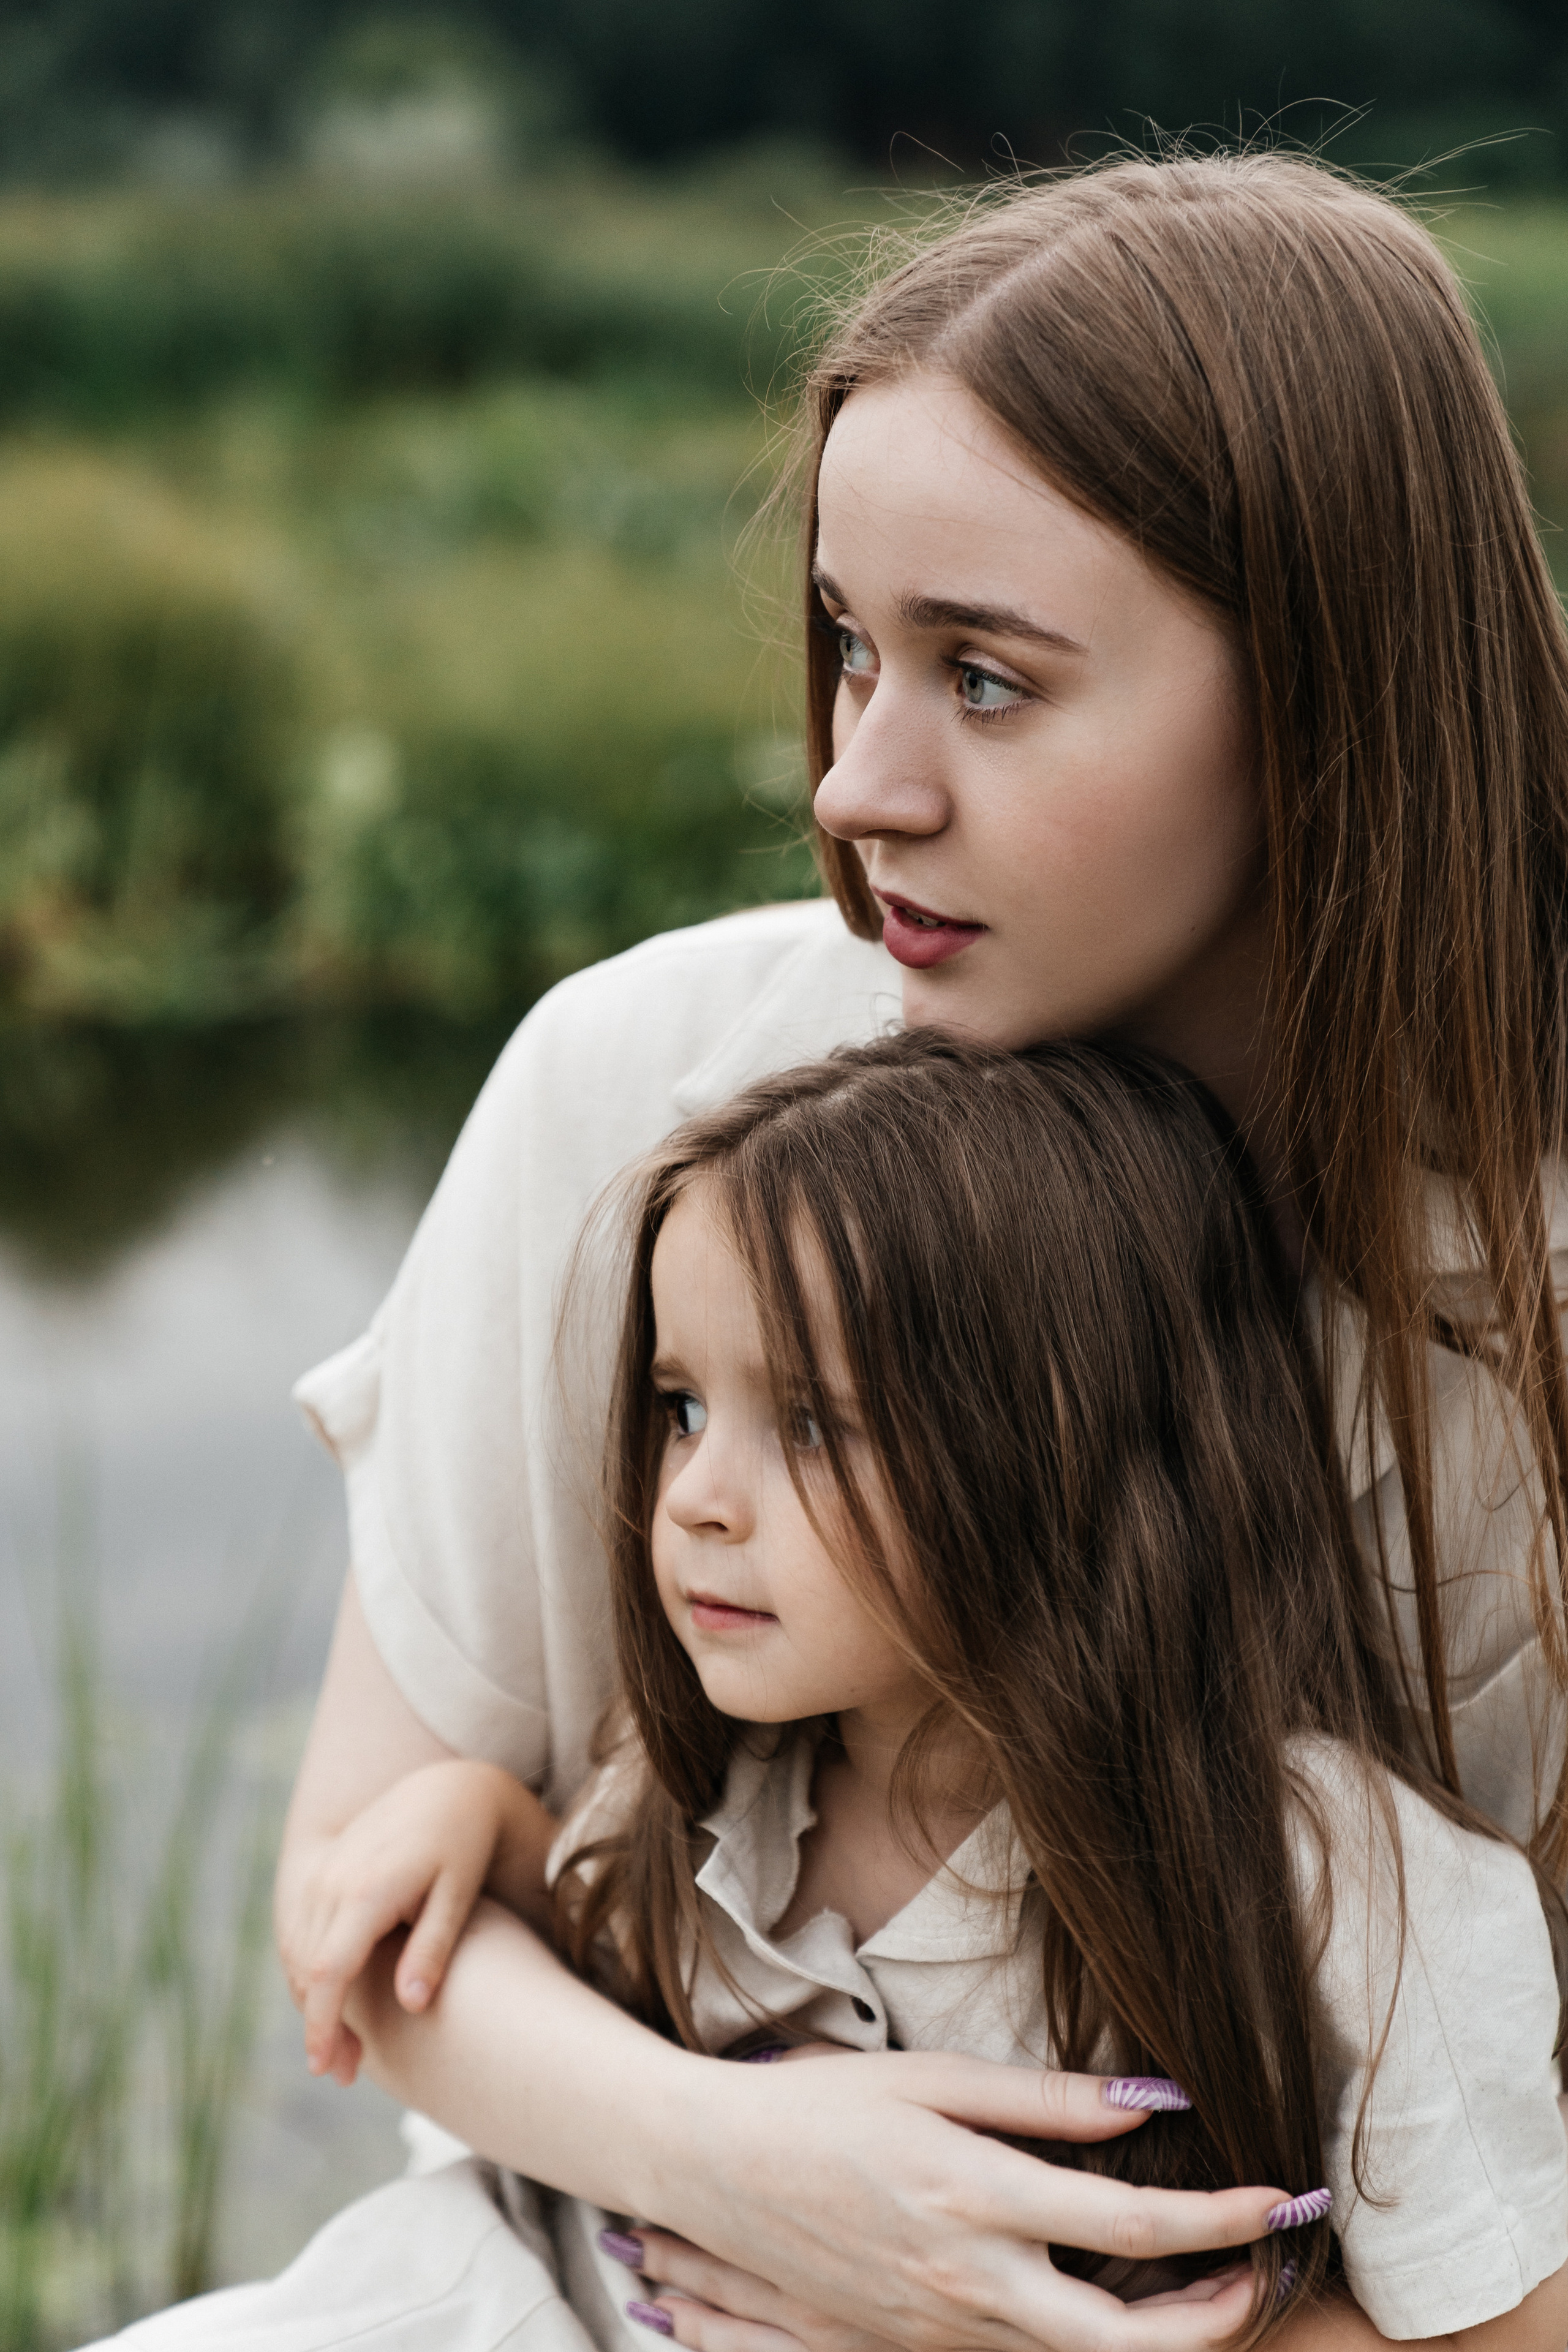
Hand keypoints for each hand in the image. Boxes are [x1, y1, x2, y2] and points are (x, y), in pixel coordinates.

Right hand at [277, 1759, 548, 2084]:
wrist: (450, 1790)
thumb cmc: (463, 1847)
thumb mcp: (458, 1895)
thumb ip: (434, 1947)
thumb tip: (412, 2005)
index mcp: (366, 1889)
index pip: (327, 1972)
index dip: (322, 2025)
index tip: (327, 2067)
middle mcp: (333, 1880)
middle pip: (305, 1971)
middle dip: (319, 2027)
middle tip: (347, 2072)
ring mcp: (321, 1873)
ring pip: (297, 1954)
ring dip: (310, 2004)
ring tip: (346, 2048)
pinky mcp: (321, 1871)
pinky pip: (300, 1932)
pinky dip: (309, 1972)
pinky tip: (336, 2001)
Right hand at [630, 2053, 1293, 2351]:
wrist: (714, 2171)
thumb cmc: (823, 2106)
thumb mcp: (934, 2077)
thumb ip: (1046, 2100)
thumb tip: (1151, 2104)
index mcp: (974, 2199)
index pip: (1130, 2223)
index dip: (1220, 2219)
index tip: (1279, 2198)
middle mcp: (967, 2283)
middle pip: (1125, 2344)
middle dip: (1213, 2322)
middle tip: (1262, 2273)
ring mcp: (942, 2329)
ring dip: (1159, 2338)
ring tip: (1210, 2287)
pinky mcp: (920, 2347)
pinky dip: (1089, 2341)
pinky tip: (1113, 2299)